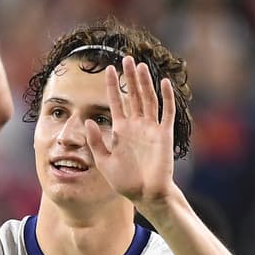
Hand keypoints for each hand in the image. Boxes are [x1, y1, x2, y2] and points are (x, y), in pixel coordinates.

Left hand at [85, 56, 178, 213]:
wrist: (146, 195)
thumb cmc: (125, 181)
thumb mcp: (104, 162)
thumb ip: (96, 142)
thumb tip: (88, 121)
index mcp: (121, 130)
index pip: (115, 102)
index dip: (112, 85)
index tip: (107, 68)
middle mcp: (136, 126)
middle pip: (133, 95)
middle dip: (129, 77)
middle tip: (126, 58)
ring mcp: (151, 129)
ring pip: (148, 99)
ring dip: (145, 83)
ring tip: (140, 65)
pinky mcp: (164, 135)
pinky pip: (166, 112)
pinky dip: (166, 97)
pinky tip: (163, 82)